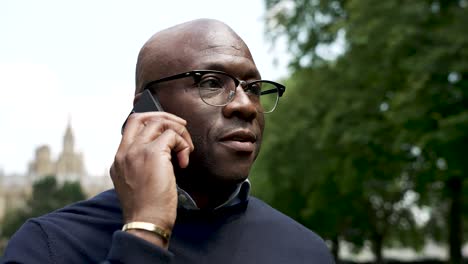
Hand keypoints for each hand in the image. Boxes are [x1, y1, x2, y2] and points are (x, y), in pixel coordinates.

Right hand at [110, 112, 193, 247]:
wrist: (145, 222)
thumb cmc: (147, 208)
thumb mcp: (137, 183)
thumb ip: (143, 165)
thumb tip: (166, 152)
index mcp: (119, 159)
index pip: (131, 128)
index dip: (151, 123)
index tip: (167, 130)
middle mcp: (125, 151)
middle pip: (141, 117)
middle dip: (164, 117)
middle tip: (181, 126)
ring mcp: (136, 151)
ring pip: (158, 122)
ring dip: (178, 132)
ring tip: (186, 150)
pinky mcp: (153, 153)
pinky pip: (172, 135)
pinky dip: (183, 144)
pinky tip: (184, 161)